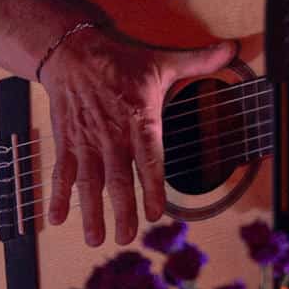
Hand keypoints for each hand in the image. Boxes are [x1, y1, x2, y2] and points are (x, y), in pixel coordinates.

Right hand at [37, 26, 236, 246]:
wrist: (74, 53)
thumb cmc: (122, 62)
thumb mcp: (162, 62)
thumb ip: (199, 62)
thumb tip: (233, 49)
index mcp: (140, 120)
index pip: (150, 159)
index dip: (153, 187)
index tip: (156, 213)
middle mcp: (113, 136)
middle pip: (118, 180)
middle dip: (122, 211)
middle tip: (126, 238)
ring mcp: (87, 141)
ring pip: (90, 182)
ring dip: (91, 212)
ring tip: (94, 239)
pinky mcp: (67, 141)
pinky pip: (61, 172)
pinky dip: (57, 195)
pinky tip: (56, 218)